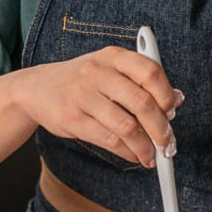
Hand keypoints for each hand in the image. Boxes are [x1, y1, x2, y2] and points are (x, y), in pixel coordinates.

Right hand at [15, 46, 182, 166]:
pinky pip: (109, 140)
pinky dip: (127, 152)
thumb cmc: (82, 80)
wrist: (36, 89)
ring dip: (145, 146)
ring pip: (127, 126)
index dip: (166, 94)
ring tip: (152, 155)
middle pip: (142, 102)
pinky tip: (133, 154)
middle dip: (160, 128)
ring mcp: (83, 95)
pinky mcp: (73, 119)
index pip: (150, 71)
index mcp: (113, 56)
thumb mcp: (109, 69)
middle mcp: (98, 72)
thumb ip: (139, 81)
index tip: (172, 112)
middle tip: (167, 142)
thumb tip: (175, 101)